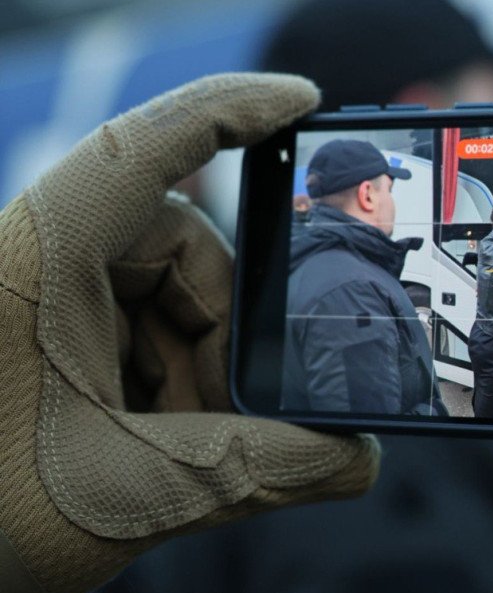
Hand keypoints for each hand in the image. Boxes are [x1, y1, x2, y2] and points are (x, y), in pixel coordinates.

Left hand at [0, 75, 379, 592]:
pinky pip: (145, 320)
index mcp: (35, 265)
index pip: (139, 150)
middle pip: (178, 244)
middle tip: (228, 412)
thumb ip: (262, 470)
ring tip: (178, 440)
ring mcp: (44, 291)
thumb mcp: (135, 492)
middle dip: (223, 330)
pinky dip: (173, 373)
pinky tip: (158, 432)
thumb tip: (357, 457)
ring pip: (168, 289)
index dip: (228, 109)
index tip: (303, 101)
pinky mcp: (53, 324)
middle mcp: (37, 260)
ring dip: (198, 364)